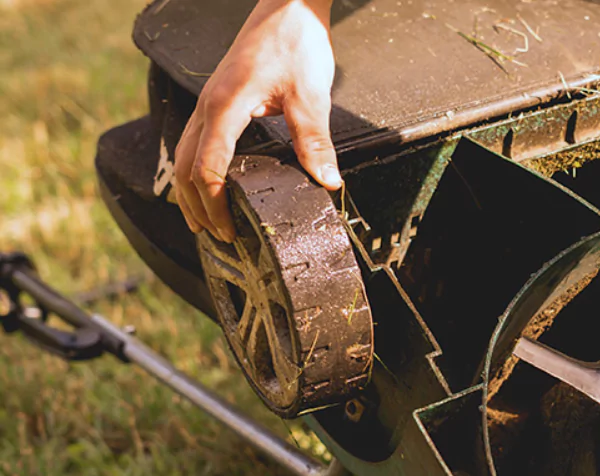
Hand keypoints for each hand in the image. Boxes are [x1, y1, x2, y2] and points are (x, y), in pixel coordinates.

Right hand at [174, 0, 338, 242]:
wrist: (286, 7)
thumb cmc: (294, 43)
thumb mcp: (311, 95)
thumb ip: (315, 141)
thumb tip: (326, 181)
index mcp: (225, 107)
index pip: (208, 168)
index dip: (214, 205)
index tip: (228, 231)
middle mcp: (208, 106)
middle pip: (186, 168)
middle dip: (197, 207)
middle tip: (218, 238)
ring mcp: (209, 103)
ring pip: (184, 155)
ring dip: (191, 192)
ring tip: (206, 222)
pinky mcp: (217, 101)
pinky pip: (195, 142)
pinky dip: (197, 170)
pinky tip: (211, 186)